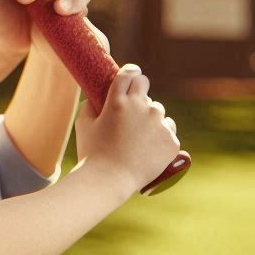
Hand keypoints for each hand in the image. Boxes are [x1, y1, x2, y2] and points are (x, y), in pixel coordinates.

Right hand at [73, 66, 181, 197]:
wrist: (110, 181)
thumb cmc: (92, 154)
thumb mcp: (83, 126)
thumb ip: (90, 106)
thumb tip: (95, 98)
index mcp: (118, 101)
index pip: (128, 74)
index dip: (129, 73)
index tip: (130, 77)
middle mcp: (141, 107)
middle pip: (144, 84)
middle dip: (139, 89)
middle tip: (134, 104)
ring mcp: (158, 123)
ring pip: (158, 110)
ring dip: (150, 117)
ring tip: (139, 136)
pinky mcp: (171, 140)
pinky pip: (168, 131)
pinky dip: (160, 137)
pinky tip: (149, 149)